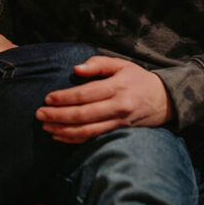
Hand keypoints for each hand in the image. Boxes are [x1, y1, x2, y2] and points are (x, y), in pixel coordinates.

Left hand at [35, 56, 172, 142]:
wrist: (164, 100)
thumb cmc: (138, 79)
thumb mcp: (122, 64)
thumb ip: (98, 64)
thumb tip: (76, 69)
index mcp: (117, 87)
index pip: (85, 94)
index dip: (64, 97)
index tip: (47, 98)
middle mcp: (118, 106)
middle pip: (82, 115)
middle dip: (58, 116)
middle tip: (39, 114)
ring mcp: (119, 122)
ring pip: (86, 131)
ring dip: (63, 130)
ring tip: (46, 127)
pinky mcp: (119, 133)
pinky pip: (93, 139)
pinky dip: (74, 140)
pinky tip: (60, 136)